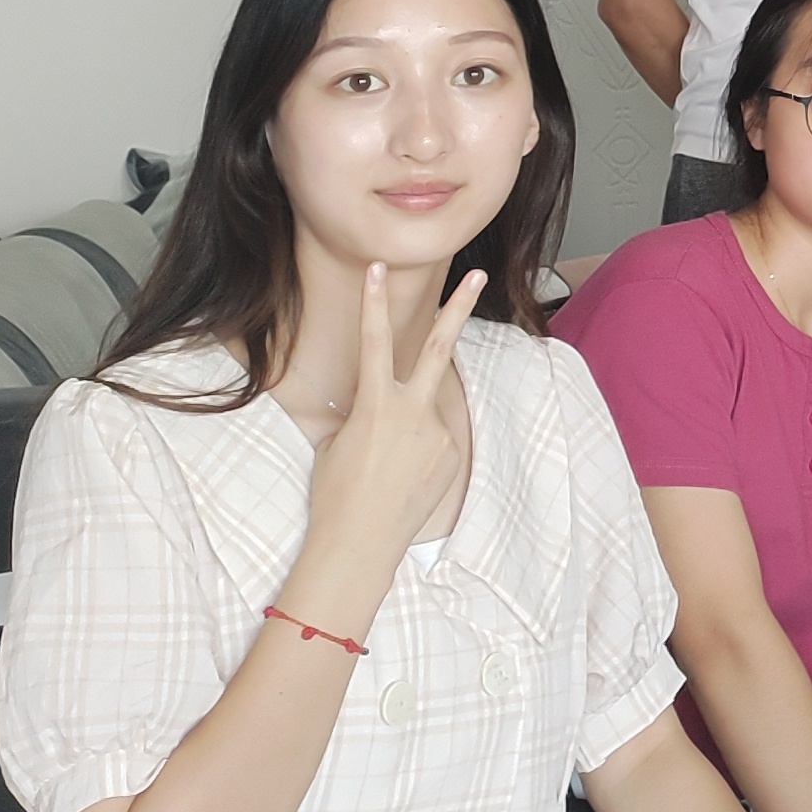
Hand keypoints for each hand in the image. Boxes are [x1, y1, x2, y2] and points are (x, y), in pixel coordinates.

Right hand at [304, 264, 482, 562]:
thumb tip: (380, 404)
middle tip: (475, 275)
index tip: (378, 268)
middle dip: (457, 308)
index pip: (374, 342)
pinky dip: (418, 449)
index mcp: (375, 405)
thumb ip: (367, 412)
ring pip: (427, 408)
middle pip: (439, 347)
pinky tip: (401, 478)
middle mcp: (413, 412)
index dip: (375, 303)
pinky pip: (435, 438)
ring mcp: (438, 433)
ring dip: (410, 423)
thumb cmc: (335, 493)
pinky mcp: (452, 455)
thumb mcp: (338, 442)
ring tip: (387, 463)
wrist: (359, 543)